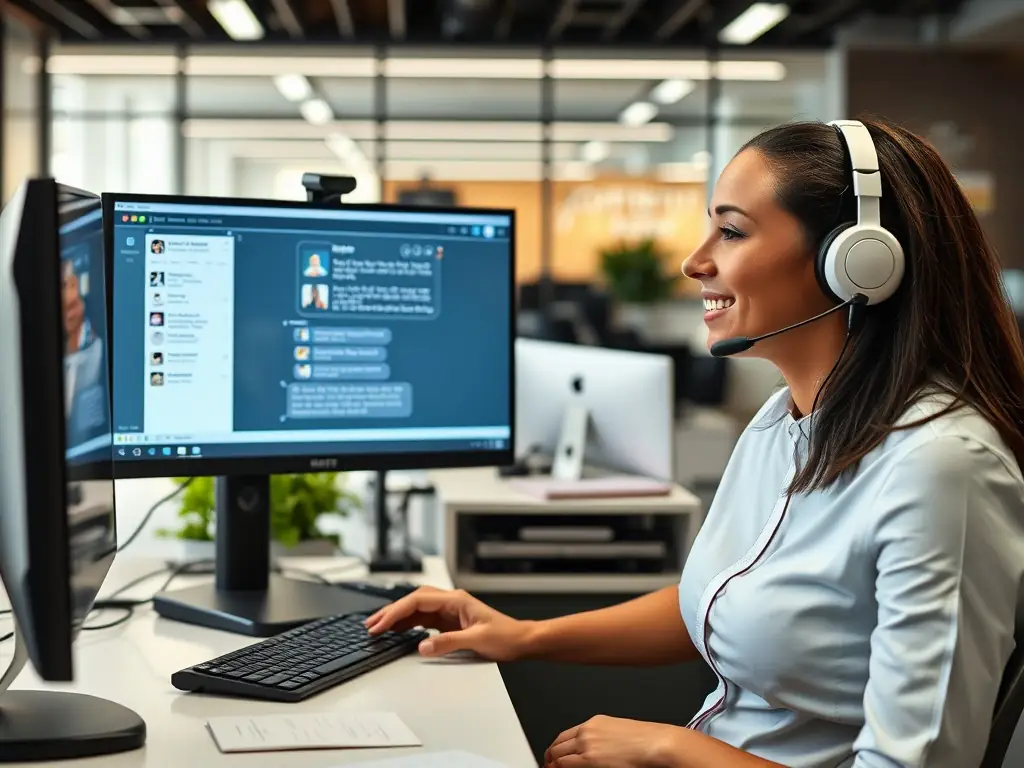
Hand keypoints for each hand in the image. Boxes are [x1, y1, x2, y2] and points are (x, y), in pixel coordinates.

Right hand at [363, 586, 530, 661]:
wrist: (521, 641)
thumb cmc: (506, 636)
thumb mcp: (477, 641)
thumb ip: (448, 642)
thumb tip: (422, 646)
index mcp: (456, 600)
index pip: (418, 601)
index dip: (396, 611)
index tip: (381, 623)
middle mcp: (451, 602)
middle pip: (413, 601)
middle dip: (391, 611)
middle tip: (371, 624)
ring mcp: (449, 611)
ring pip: (416, 610)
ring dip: (397, 618)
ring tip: (378, 627)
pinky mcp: (450, 622)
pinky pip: (423, 620)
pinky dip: (408, 625)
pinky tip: (398, 631)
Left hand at [544, 715, 684, 767]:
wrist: (656, 744)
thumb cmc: (646, 740)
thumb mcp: (619, 733)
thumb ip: (602, 738)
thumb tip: (595, 749)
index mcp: (594, 722)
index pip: (566, 734)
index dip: (557, 747)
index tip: (554, 755)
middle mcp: (587, 731)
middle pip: (558, 744)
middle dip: (550, 756)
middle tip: (548, 765)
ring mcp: (586, 745)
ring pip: (558, 755)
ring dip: (552, 764)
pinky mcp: (589, 760)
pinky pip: (565, 765)